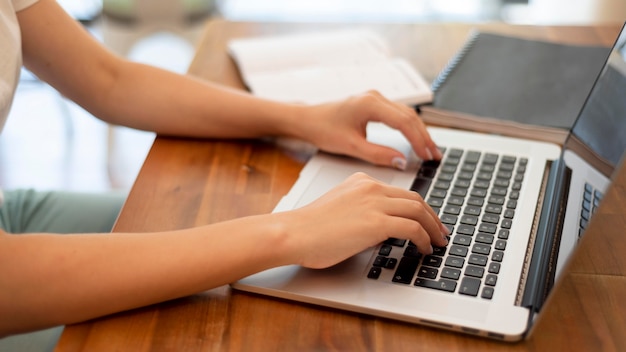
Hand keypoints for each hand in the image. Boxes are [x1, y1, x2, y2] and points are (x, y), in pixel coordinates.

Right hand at [277, 172, 449, 268]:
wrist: (294, 232)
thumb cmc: (308, 228)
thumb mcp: (339, 208)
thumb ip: (361, 209)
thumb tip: (381, 227)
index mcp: (361, 181)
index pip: (400, 192)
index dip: (419, 207)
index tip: (427, 220)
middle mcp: (370, 187)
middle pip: (415, 198)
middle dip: (432, 217)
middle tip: (440, 231)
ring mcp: (374, 203)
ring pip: (418, 210)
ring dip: (433, 228)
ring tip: (438, 242)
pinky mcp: (376, 222)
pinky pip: (412, 228)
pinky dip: (424, 239)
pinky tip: (425, 249)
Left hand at [299, 91, 442, 168]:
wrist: (307, 119)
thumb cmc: (322, 129)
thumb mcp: (350, 146)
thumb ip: (377, 154)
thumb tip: (401, 162)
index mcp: (369, 104)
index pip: (403, 122)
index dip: (418, 140)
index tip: (427, 156)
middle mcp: (375, 97)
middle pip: (409, 117)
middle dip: (424, 137)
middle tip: (434, 156)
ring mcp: (375, 99)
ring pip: (406, 115)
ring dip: (419, 132)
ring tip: (429, 151)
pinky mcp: (374, 104)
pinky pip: (398, 115)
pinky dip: (409, 128)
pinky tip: (415, 140)